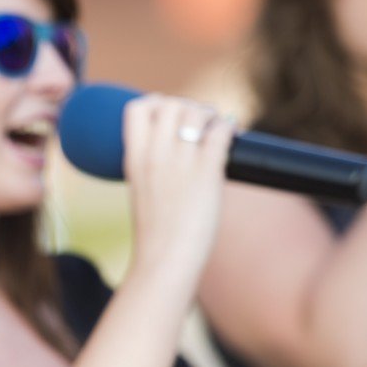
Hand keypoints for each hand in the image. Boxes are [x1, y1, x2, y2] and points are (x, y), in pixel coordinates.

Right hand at [122, 95, 234, 286]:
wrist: (163, 262)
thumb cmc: (155, 236)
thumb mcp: (141, 193)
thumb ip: (153, 169)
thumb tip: (177, 155)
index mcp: (133, 160)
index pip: (136, 108)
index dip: (155, 103)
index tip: (167, 117)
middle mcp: (155, 155)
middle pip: (170, 103)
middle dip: (187, 106)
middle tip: (199, 123)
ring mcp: (181, 162)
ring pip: (196, 112)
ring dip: (209, 114)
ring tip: (216, 128)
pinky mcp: (207, 173)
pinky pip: (220, 131)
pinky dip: (229, 127)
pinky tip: (233, 135)